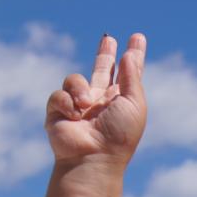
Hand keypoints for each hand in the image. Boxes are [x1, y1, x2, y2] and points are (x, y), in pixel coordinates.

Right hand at [46, 33, 146, 163]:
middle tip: (110, 39)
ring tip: (86, 106)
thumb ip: (132, 77)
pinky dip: (67, 103)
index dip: (133, 56)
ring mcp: (78, 107)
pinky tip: (74, 117)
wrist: (93, 158)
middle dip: (105, 54)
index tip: (137, 38)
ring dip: (79, 89)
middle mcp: (100, 101)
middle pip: (102, 70)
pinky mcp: (58, 112)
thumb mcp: (134, 104)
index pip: (128, 73)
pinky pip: (59, 94)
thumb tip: (129, 55)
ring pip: (74, 79)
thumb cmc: (118, 135)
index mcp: (120, 100)